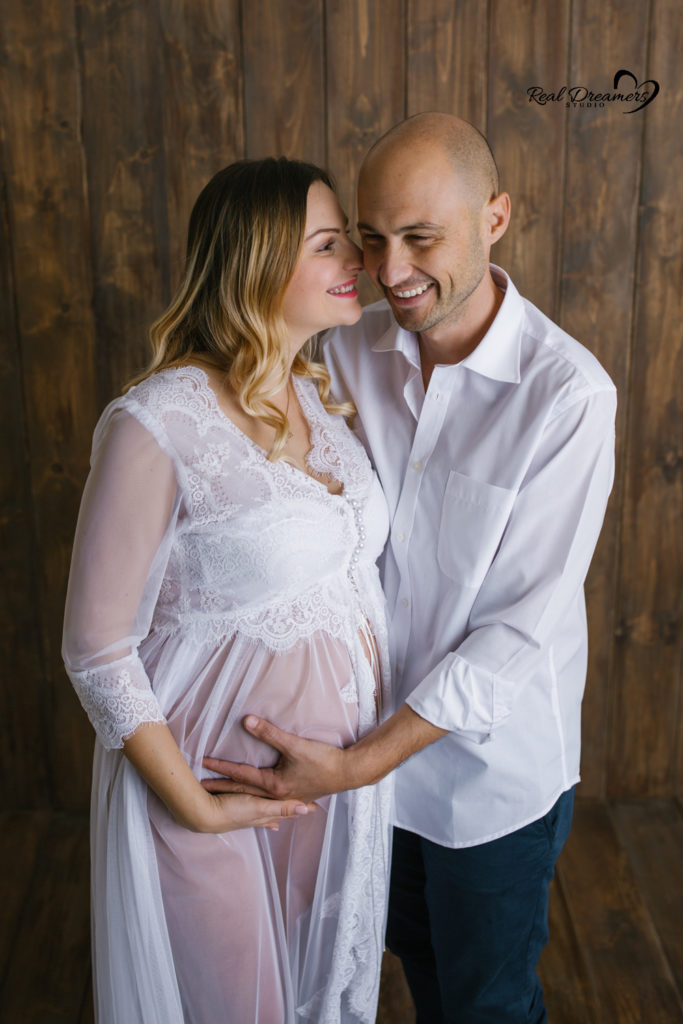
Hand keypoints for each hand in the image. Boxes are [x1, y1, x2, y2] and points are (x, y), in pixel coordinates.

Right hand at [195, 789, 314, 833]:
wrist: (203, 815)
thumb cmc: (232, 810)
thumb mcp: (258, 807)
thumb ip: (280, 807)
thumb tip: (305, 809)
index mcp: (266, 814)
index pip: (288, 811)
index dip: (300, 808)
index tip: (316, 807)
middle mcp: (259, 816)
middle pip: (279, 813)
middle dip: (291, 811)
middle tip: (306, 808)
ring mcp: (247, 815)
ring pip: (268, 813)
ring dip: (277, 813)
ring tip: (287, 816)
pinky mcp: (236, 810)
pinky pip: (254, 811)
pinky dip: (262, 813)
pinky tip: (260, 816)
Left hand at [202, 715, 348, 803]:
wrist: (348, 773)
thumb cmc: (323, 760)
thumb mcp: (295, 745)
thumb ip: (270, 733)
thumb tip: (247, 721)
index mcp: (273, 785)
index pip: (241, 775)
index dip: (222, 768)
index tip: (204, 763)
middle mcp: (276, 796)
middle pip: (243, 792)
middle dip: (221, 788)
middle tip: (200, 788)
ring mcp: (286, 800)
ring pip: (254, 800)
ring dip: (237, 797)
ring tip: (222, 798)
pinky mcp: (295, 798)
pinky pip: (269, 805)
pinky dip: (258, 806)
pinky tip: (260, 810)